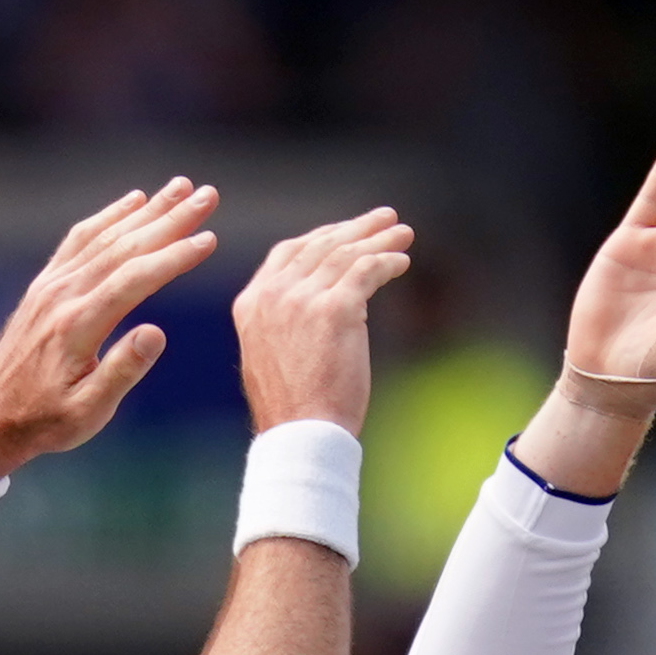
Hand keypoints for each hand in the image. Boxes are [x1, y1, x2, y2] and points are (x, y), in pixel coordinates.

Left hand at [0, 185, 225, 470]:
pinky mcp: (44, 284)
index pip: (135, 279)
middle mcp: (63, 295)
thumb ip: (122, 372)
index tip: (209, 239)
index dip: (174, 257)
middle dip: (170, 219)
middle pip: (124, 246)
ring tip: (182, 187)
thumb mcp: (87, 413)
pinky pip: (79, 239)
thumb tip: (156, 332)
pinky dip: (108, 216)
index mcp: (77, 326)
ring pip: (104, 236)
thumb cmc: (45, 421)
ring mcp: (51, 285)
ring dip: (147, 209)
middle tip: (208, 195)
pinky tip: (132, 201)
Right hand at [230, 210, 418, 437]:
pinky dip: (388, 261)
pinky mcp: (335, 309)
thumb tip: (312, 310)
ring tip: (403, 234)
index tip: (346, 232)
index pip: (288, 253)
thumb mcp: (271, 356)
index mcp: (252, 304)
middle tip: (384, 218)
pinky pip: (368, 270)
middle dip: (356, 229)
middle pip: (320, 245)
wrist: (300, 436)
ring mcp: (302, 299)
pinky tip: (402, 262)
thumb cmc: (293, 410)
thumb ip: (283, 324)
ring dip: (379, 240)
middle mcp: (273, 295)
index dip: (321, 236)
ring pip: (346, 254)